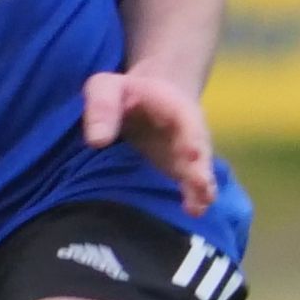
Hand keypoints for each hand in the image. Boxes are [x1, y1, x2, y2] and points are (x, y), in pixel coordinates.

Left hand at [82, 71, 215, 213]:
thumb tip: (97, 141)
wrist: (148, 97)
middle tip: (201, 186)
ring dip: (200, 188)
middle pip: (199, 149)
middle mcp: (189, 130)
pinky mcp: (181, 167)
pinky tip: (194, 211)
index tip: (193, 155)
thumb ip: (101, 107)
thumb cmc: (124, 92)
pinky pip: (191, 182)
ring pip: (199, 169)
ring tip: (198, 208)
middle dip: (200, 168)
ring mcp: (188, 151)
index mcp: (174, 105)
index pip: (186, 120)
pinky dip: (194, 196)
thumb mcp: (106, 87)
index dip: (191, 138)